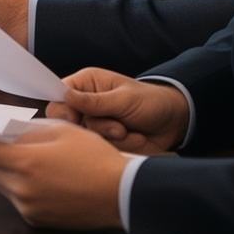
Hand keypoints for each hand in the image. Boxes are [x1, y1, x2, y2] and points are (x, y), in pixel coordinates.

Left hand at [0, 120, 130, 228]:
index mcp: (25, 162)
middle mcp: (20, 188)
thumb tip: (6, 135)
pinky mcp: (36, 220)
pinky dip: (15, 185)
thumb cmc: (95, 158)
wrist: (121, 193)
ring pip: (0, 184)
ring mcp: (27, 207)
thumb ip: (28, 132)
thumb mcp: (62, 131)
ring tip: (8, 154)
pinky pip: (15, 199)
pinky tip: (30, 175)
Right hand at [44, 67, 187, 154]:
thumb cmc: (150, 102)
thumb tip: (65, 96)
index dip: (62, 109)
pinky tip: (134, 137)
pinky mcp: (104, 142)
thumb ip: (95, 102)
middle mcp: (86, 104)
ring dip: (111, 137)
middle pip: (69, 122)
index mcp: (86, 84)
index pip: (59, 95)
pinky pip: (101, 149)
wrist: (174, 123)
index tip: (74, 119)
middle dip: (96, 127)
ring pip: (86, 138)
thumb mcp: (124, 99)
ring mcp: (94, 124)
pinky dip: (121, 146)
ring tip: (129, 129)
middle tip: (118, 127)